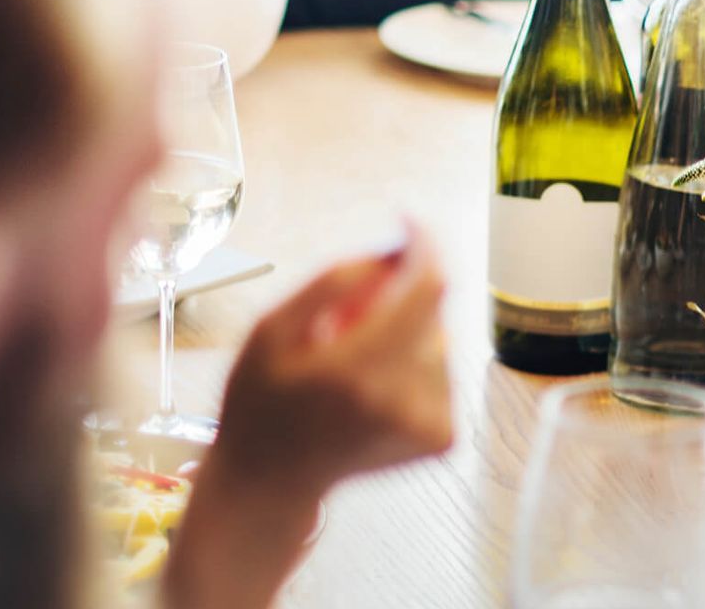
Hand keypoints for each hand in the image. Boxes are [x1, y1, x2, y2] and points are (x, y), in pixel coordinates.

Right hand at [166, 225, 451, 608]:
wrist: (272, 482)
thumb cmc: (260, 402)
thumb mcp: (270, 330)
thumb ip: (331, 283)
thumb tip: (390, 252)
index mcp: (359, 373)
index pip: (428, 288)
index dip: (424, 245)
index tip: (407, 222)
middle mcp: (404, 401)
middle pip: (433, 311)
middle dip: (397, 296)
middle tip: (345, 318)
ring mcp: (430, 424)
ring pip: (438, 340)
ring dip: (403, 334)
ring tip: (350, 363)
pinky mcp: (443, 437)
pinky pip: (441, 372)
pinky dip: (413, 366)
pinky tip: (372, 389)